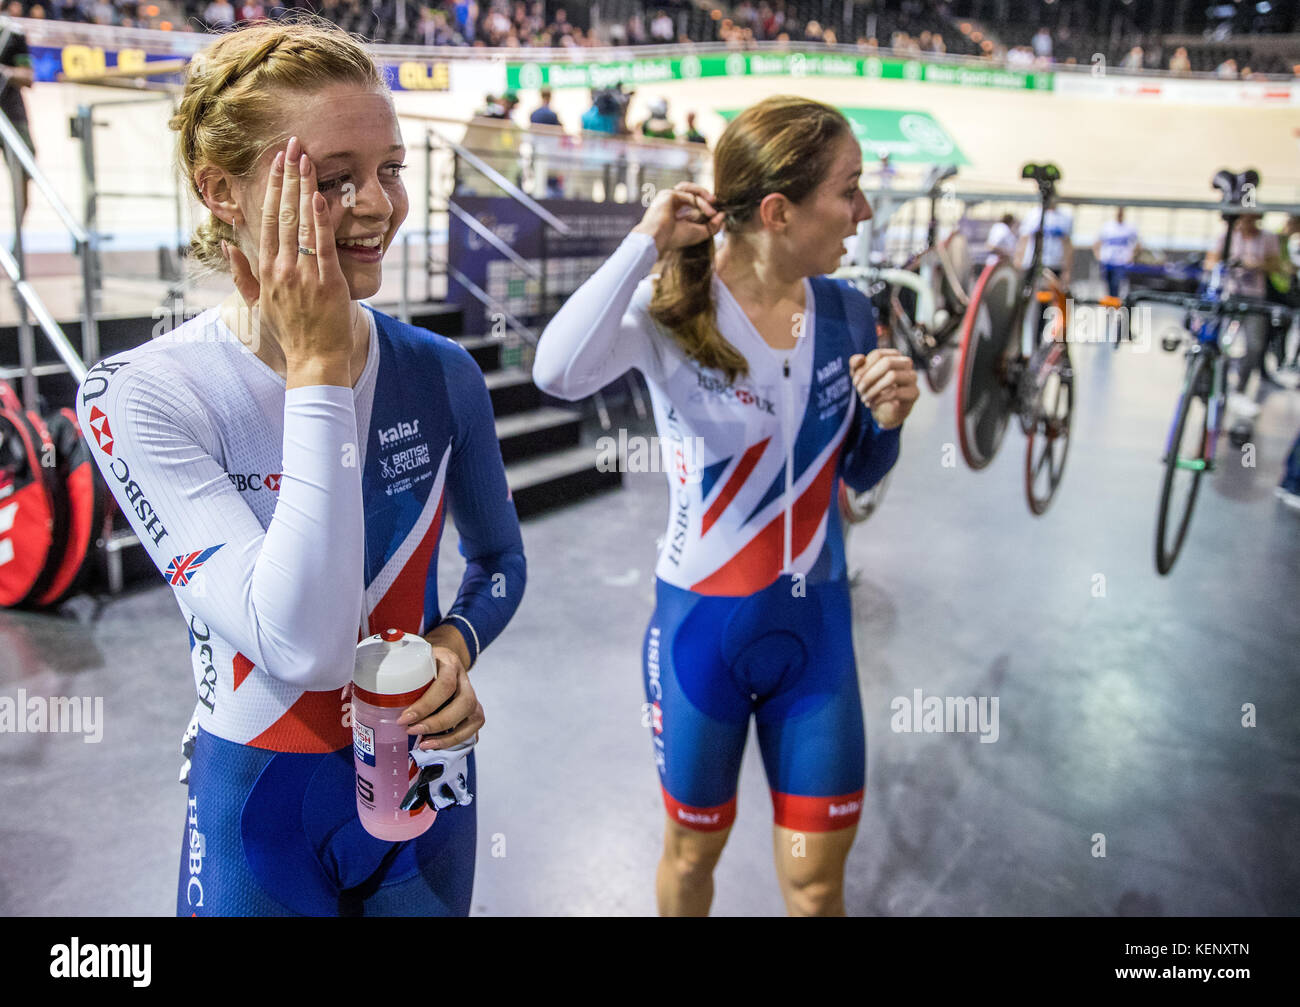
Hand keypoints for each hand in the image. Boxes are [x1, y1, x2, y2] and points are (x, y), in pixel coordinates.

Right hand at [222, 135, 352, 370]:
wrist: (314, 360)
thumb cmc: (290, 332)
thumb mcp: (258, 305)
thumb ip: (242, 276)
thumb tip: (229, 248)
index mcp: (266, 270)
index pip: (267, 220)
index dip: (272, 189)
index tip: (276, 163)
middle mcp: (281, 268)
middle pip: (283, 214)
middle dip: (287, 178)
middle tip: (292, 147)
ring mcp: (304, 275)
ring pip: (302, 224)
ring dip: (304, 188)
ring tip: (306, 160)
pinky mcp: (327, 283)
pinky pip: (323, 246)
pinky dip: (321, 220)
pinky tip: (320, 196)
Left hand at [396, 646, 483, 750]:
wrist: (442, 660)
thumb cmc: (422, 664)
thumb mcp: (409, 661)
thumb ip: (391, 673)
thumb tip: (355, 693)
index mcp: (449, 663)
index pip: (445, 684)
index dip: (426, 705)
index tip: (404, 718)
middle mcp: (465, 679)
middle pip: (464, 703)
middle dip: (437, 722)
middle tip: (412, 731)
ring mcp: (473, 696)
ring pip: (473, 718)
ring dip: (448, 736)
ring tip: (423, 744)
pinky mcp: (474, 711)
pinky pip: (471, 730)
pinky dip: (454, 741)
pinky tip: (434, 745)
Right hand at [632, 181, 723, 255]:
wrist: (656, 240)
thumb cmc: (673, 238)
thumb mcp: (698, 233)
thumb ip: (712, 225)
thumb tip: (723, 215)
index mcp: (673, 210)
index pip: (691, 201)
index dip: (704, 204)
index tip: (717, 212)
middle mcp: (670, 201)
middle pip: (690, 191)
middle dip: (705, 196)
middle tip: (717, 203)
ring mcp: (667, 196)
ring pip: (689, 189)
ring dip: (703, 194)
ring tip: (714, 201)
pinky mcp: (668, 195)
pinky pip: (689, 196)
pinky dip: (701, 203)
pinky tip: (709, 211)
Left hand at [849, 348, 918, 429]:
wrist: (887, 411)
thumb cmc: (874, 390)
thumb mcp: (861, 377)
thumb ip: (856, 365)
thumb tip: (859, 358)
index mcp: (893, 355)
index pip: (878, 354)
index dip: (863, 368)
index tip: (855, 381)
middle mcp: (906, 363)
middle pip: (887, 362)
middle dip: (869, 377)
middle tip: (859, 390)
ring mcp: (912, 377)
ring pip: (893, 376)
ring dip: (874, 389)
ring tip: (865, 399)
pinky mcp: (914, 393)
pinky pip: (896, 393)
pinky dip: (879, 399)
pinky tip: (872, 404)